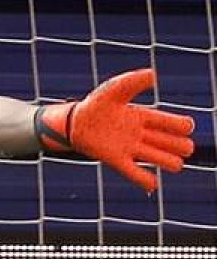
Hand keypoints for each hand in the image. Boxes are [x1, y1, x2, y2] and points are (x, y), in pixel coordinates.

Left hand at [35, 68, 194, 191]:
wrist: (72, 122)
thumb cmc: (95, 104)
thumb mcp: (114, 90)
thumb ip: (132, 82)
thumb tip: (153, 74)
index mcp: (143, 117)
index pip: (171, 123)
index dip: (182, 126)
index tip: (185, 127)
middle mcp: (140, 134)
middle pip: (170, 142)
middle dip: (181, 145)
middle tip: (185, 147)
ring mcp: (130, 148)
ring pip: (158, 157)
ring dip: (169, 162)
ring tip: (175, 163)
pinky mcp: (117, 160)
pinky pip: (134, 172)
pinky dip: (144, 180)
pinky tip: (153, 184)